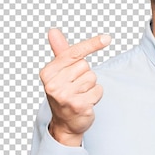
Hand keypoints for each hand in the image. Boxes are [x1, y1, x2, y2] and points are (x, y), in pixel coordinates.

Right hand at [39, 28, 110, 145]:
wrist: (64, 123)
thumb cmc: (63, 94)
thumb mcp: (59, 73)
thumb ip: (60, 52)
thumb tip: (53, 31)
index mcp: (47, 72)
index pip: (73, 53)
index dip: (92, 44)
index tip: (107, 38)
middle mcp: (54, 84)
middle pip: (85, 66)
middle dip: (85, 75)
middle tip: (75, 87)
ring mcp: (66, 96)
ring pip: (93, 78)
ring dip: (90, 86)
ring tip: (80, 95)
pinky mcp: (79, 106)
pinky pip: (98, 90)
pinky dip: (95, 96)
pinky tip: (85, 103)